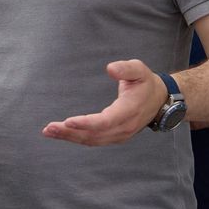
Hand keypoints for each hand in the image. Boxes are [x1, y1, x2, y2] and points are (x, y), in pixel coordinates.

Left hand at [42, 60, 164, 145]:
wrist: (159, 100)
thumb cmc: (145, 83)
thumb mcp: (140, 70)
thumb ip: (126, 68)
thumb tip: (110, 68)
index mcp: (130, 110)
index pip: (106, 121)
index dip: (87, 123)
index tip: (68, 121)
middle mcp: (124, 127)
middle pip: (95, 134)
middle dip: (70, 132)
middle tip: (49, 128)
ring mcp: (120, 135)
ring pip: (92, 140)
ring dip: (69, 137)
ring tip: (49, 131)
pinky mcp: (114, 137)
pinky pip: (93, 140)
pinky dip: (76, 138)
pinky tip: (61, 133)